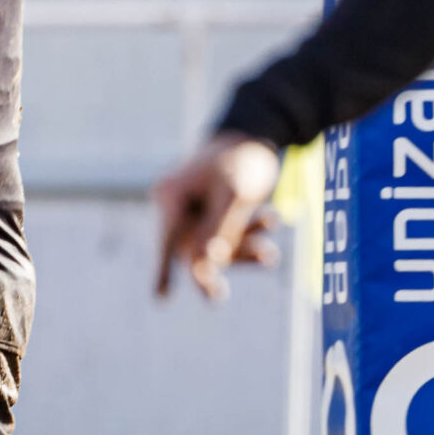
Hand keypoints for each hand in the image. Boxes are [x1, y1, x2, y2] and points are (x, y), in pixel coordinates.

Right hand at [152, 132, 283, 299]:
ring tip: (270, 256)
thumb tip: (205, 263)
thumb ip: (218, 228)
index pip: (166, 238)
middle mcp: (178, 206)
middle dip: (212, 266)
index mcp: (172, 194)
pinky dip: (250, 234)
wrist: (255, 136)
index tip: (161, 297)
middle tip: (216, 296)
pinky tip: (272, 220)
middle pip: (189, 248)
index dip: (163, 269)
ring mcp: (195, 212)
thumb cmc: (240, 160)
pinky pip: (229, 237)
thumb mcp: (232, 195)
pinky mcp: (214, 216)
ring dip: (243, 250)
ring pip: (214, 246)